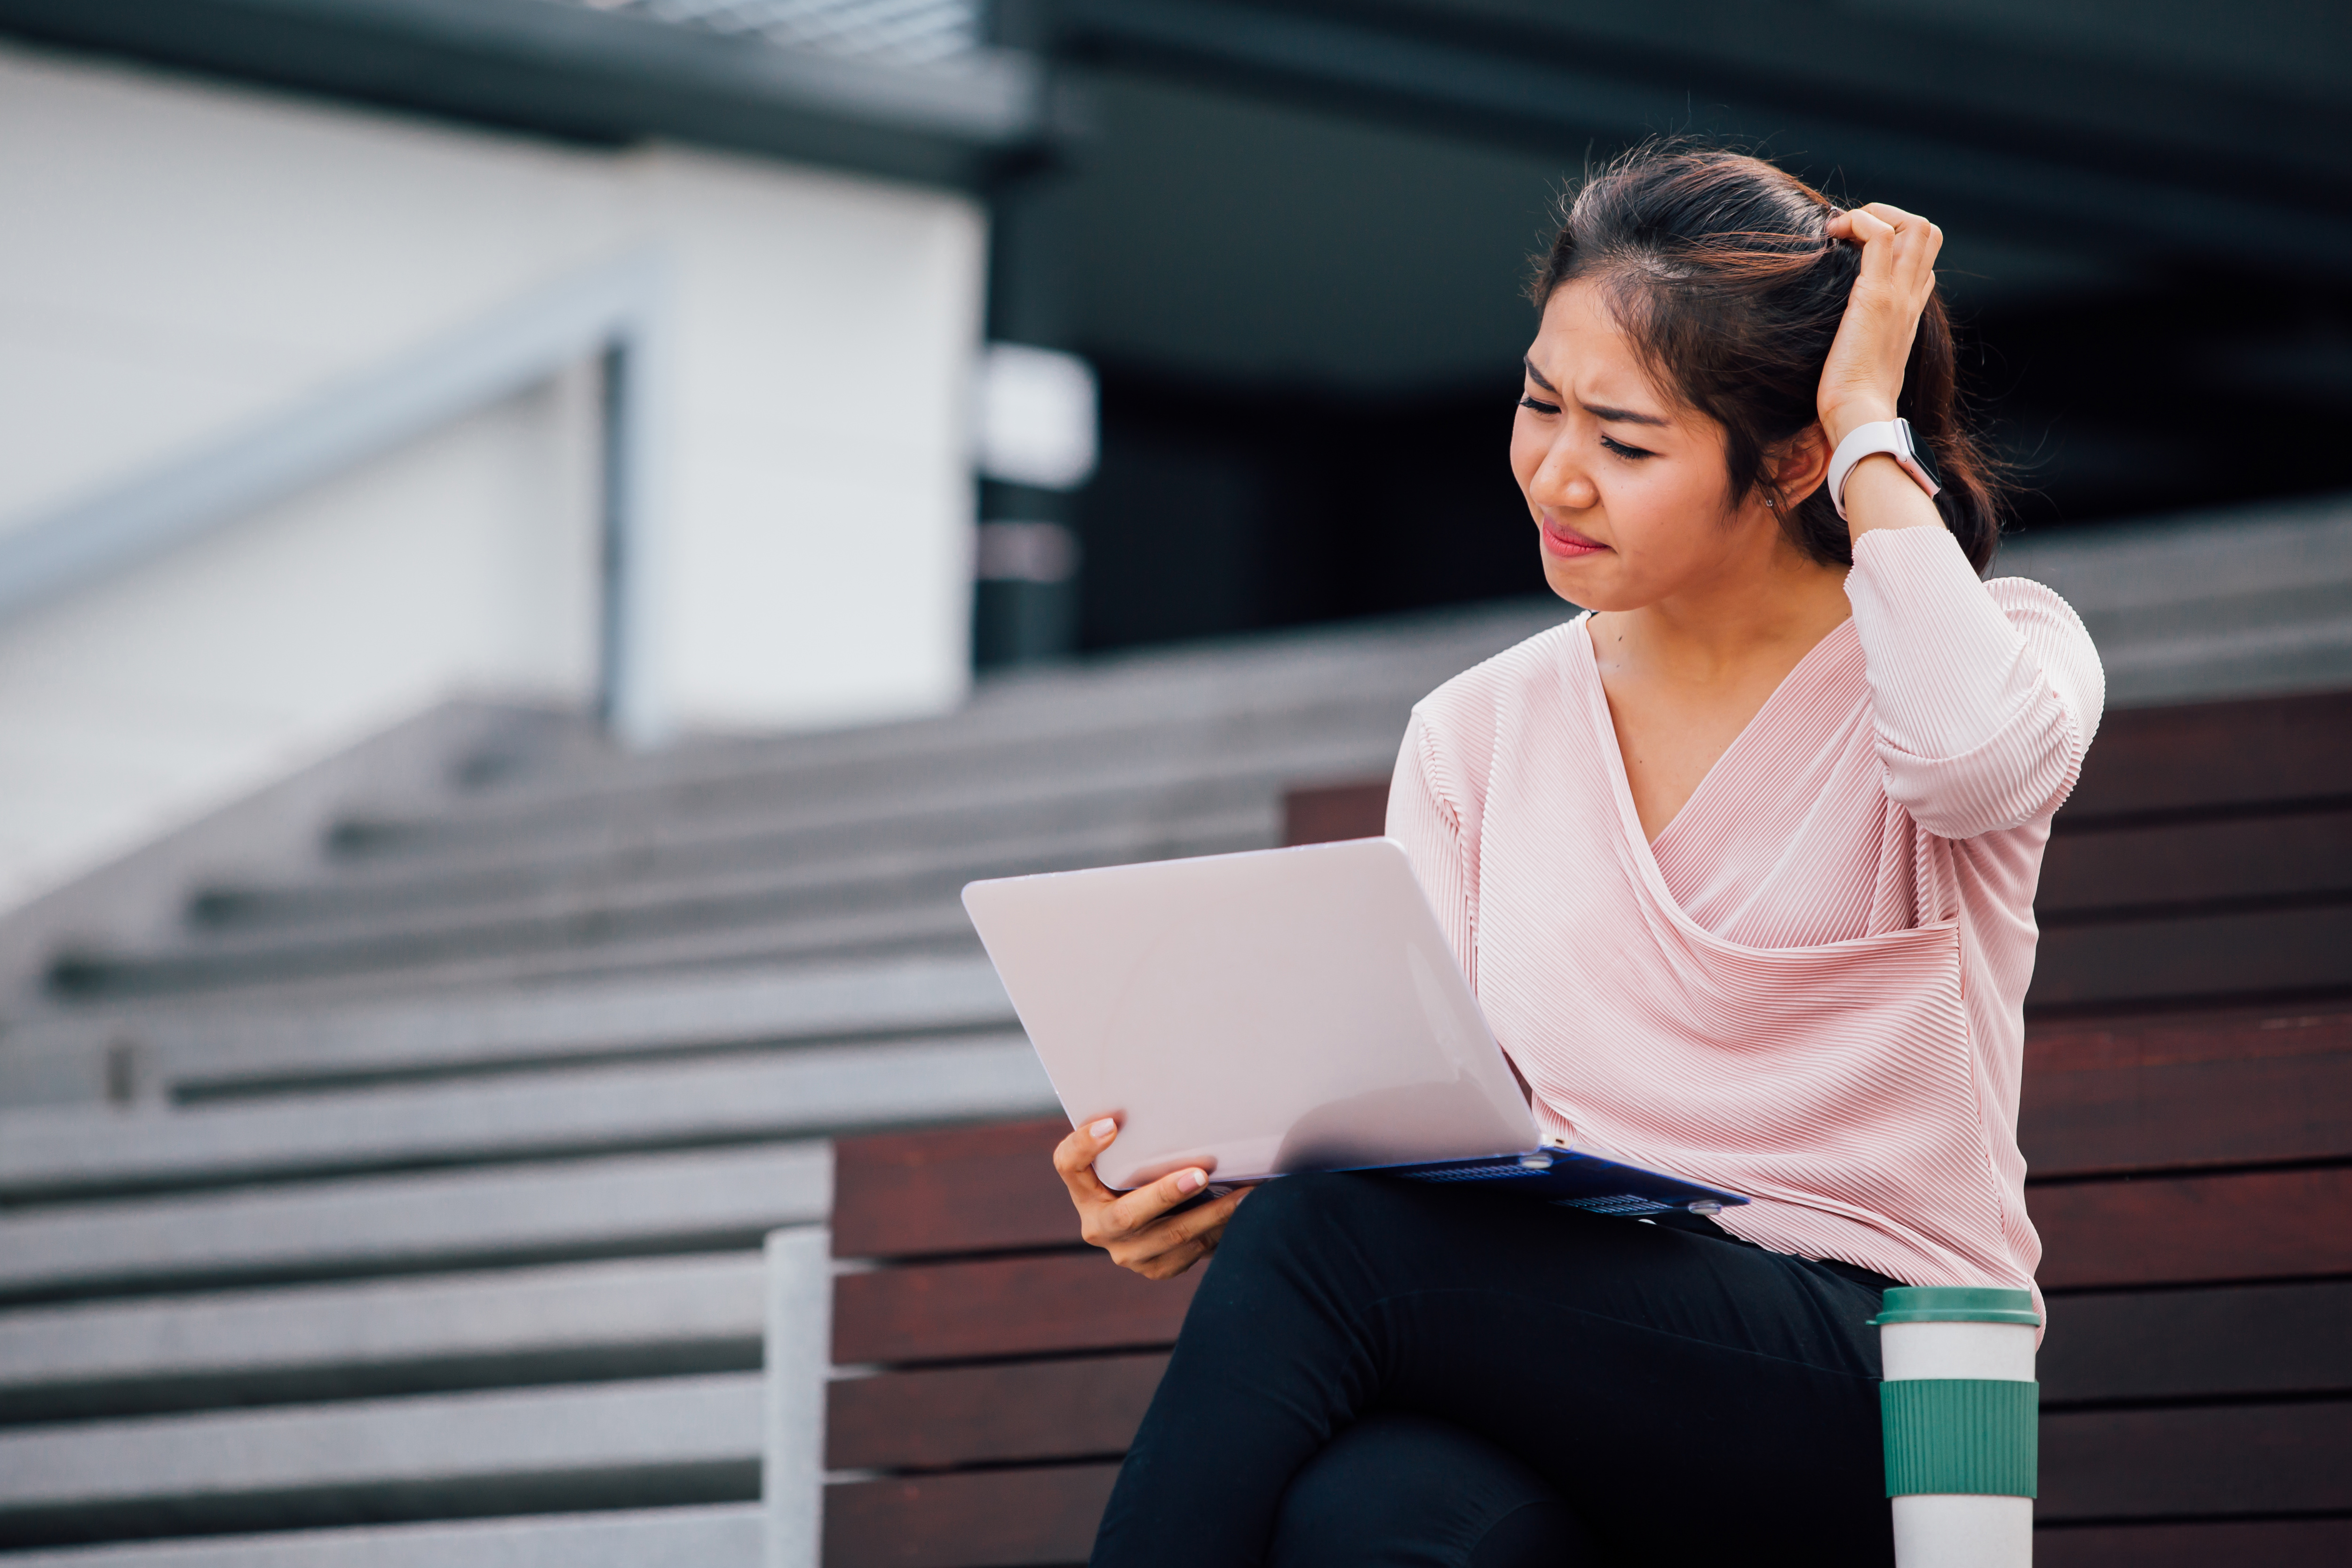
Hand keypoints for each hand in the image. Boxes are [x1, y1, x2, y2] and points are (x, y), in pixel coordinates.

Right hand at [1053, 1117, 1250, 1279]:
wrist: (1152, 1225)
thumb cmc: (1141, 1173)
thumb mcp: (1129, 1157)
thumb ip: (1135, 1139)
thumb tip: (1166, 1104)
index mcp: (1083, 1189)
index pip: (1068, 1163)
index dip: (1084, 1146)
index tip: (1111, 1125)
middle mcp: (1098, 1226)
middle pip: (1127, 1215)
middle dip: (1166, 1195)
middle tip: (1199, 1175)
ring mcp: (1127, 1253)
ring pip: (1172, 1236)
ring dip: (1212, 1214)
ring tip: (1244, 1195)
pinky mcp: (1156, 1269)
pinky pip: (1191, 1252)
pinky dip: (1219, 1231)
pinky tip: (1242, 1213)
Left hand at [1817, 202, 1943, 447]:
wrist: (1859, 419)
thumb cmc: (1852, 403)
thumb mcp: (1862, 365)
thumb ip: (1860, 344)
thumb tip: (1837, 342)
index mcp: (1908, 314)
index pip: (1922, 263)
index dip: (1894, 243)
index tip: (1854, 250)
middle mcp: (1910, 300)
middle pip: (1927, 233)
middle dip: (1890, 216)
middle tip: (1850, 231)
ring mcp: (1898, 297)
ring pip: (1914, 226)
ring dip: (1875, 214)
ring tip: (1841, 230)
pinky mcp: (1875, 298)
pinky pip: (1879, 237)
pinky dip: (1859, 223)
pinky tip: (1832, 235)